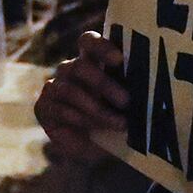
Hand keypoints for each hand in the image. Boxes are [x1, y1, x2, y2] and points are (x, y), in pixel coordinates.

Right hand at [34, 31, 126, 163]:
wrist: (95, 149)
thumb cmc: (116, 119)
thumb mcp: (128, 105)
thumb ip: (132, 91)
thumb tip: (149, 88)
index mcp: (91, 61)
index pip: (88, 42)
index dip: (101, 47)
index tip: (119, 60)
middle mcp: (70, 70)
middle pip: (80, 66)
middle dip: (104, 83)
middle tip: (126, 101)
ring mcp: (54, 87)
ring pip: (70, 90)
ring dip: (97, 109)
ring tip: (119, 123)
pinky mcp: (44, 107)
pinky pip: (60, 109)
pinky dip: (81, 120)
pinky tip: (95, 129)